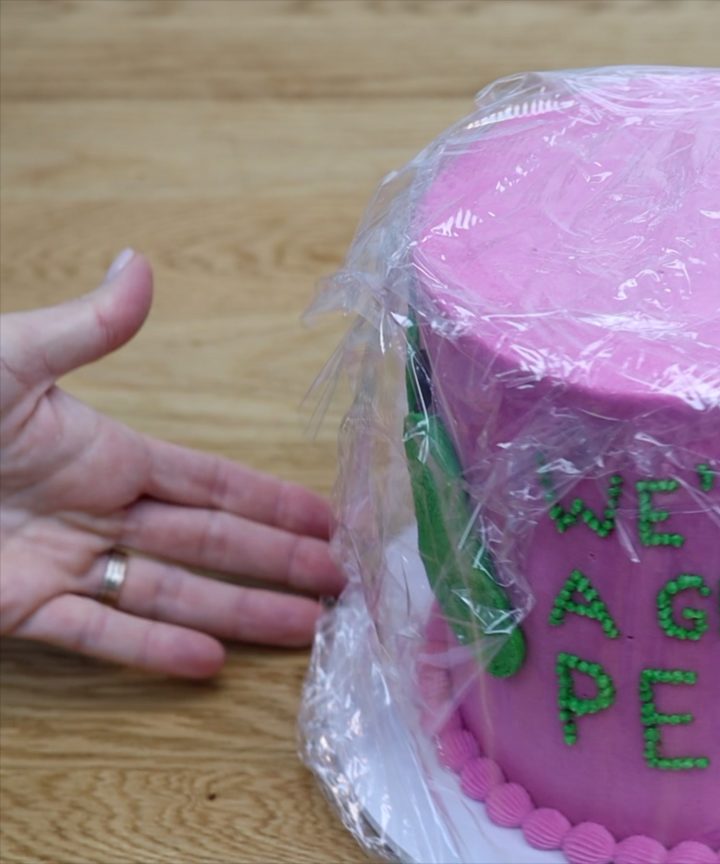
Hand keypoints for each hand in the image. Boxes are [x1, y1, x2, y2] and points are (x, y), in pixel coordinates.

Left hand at [0, 250, 344, 677]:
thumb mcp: (4, 360)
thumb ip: (83, 331)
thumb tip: (141, 265)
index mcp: (103, 451)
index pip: (208, 483)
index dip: (270, 501)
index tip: (327, 518)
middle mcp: (96, 511)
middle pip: (207, 544)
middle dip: (276, 563)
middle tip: (340, 584)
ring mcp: (61, 562)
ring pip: (169, 594)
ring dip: (237, 612)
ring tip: (302, 631)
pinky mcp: (15, 607)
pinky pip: (96, 634)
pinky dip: (151, 649)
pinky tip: (208, 665)